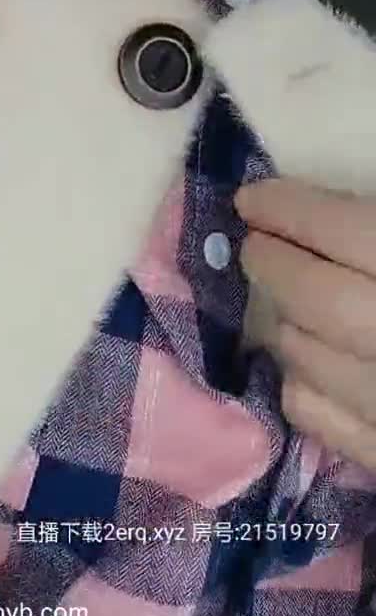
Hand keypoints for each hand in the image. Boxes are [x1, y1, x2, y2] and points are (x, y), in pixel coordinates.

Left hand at [236, 178, 375, 471]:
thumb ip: (373, 232)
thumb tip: (326, 214)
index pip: (341, 230)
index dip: (289, 208)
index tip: (252, 198)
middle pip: (315, 297)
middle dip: (274, 265)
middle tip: (256, 247)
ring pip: (305, 358)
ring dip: (284, 323)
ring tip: (286, 305)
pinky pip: (315, 417)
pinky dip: (297, 384)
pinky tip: (304, 366)